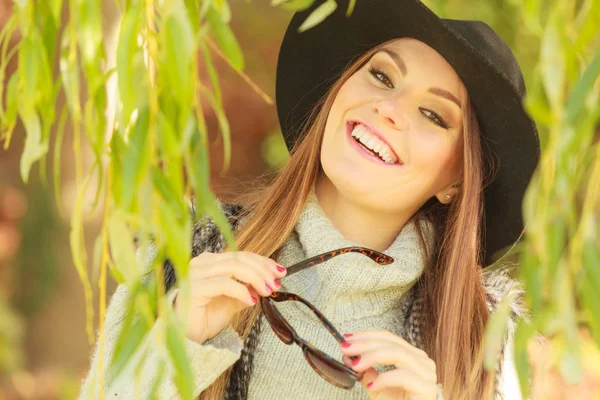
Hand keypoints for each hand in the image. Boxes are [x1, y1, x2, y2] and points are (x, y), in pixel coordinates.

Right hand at [172, 251, 286, 343]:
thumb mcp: (234, 300)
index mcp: (210, 261)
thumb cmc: (206, 318)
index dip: (262, 261)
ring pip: (233, 267)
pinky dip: (241, 290)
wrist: (186, 338)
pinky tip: (251, 300)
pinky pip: (223, 283)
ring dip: (255, 278)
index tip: (280, 271)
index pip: (241, 255)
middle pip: (239, 258)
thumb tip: (269, 281)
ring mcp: (196, 273)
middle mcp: (202, 263)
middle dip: (262, 269)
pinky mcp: (194, 287)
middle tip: (277, 282)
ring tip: (267, 291)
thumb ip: (249, 288)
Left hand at [340, 330, 438, 399]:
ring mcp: (426, 373)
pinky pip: (403, 376)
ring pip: (399, 354)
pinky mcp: (426, 388)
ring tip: (356, 365)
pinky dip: (385, 378)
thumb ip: (366, 371)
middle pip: (392, 343)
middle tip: (347, 348)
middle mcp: (422, 361)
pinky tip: (372, 386)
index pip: (388, 338)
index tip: (348, 338)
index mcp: (412, 356)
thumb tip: (350, 357)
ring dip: (373, 356)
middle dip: (366, 344)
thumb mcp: (377, 385)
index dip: (367, 336)